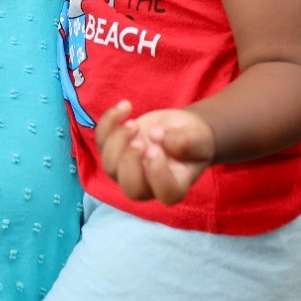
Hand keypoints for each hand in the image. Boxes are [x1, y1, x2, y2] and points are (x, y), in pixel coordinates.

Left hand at [95, 101, 214, 205]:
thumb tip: (158, 137)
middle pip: (131, 188)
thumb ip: (186, 142)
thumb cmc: (194, 138)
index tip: (156, 149)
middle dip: (130, 163)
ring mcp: (128, 170)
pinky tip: (126, 107)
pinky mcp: (116, 151)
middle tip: (139, 140)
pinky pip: (101, 142)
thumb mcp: (199, 137)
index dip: (157, 174)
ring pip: (110, 167)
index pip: (165, 193)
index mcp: (176, 185)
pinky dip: (108, 122)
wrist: (180, 128)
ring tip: (134, 124)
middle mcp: (149, 184)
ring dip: (117, 142)